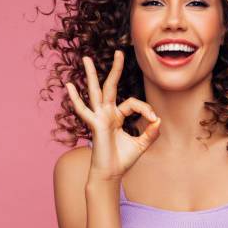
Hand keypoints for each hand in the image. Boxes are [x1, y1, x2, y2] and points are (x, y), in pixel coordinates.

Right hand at [66, 50, 160, 180]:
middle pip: (110, 86)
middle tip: (119, 52)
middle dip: (115, 69)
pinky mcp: (96, 125)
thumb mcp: (142, 144)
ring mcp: (99, 118)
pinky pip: (84, 110)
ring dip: (91, 75)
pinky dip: (76, 99)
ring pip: (96, 91)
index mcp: (117, 116)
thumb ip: (151, 132)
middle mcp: (107, 114)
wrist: (111, 175)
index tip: (154, 120)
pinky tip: (69, 87)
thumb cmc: (123, 160)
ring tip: (86, 58)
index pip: (133, 103)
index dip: (146, 109)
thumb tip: (158, 120)